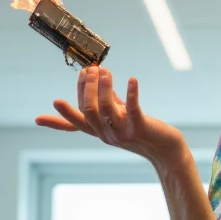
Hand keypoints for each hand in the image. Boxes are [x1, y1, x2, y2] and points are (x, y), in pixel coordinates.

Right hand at [36, 66, 185, 168]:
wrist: (165, 150)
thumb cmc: (142, 131)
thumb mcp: (120, 116)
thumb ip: (108, 101)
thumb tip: (99, 77)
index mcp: (99, 131)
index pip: (75, 124)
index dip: (62, 117)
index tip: (55, 102)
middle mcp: (107, 134)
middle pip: (88, 110)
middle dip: (87, 87)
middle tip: (92, 69)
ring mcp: (123, 133)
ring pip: (105, 109)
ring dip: (103, 87)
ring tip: (105, 71)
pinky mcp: (140, 128)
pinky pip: (133, 109)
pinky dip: (131, 92)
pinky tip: (132, 79)